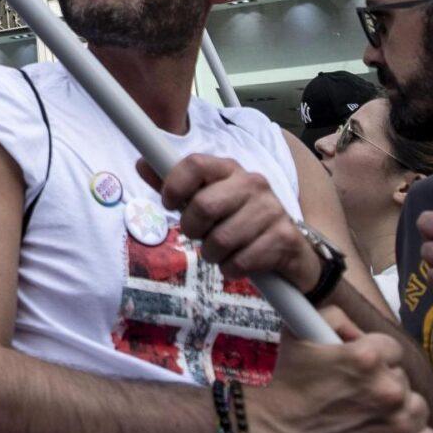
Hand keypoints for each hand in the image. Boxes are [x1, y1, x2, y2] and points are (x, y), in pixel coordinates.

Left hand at [157, 153, 317, 291]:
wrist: (291, 252)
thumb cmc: (239, 222)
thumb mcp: (208, 201)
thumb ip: (176, 186)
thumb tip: (141, 163)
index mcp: (230, 169)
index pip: (195, 163)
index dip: (173, 186)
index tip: (169, 205)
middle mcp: (253, 183)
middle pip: (203, 205)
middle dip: (192, 229)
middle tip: (199, 236)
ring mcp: (271, 209)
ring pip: (220, 239)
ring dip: (213, 255)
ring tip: (221, 252)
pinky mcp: (283, 238)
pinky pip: (240, 261)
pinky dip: (231, 270)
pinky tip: (239, 263)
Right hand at [249, 303, 432, 432]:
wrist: (274, 431)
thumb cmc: (286, 384)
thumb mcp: (299, 331)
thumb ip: (334, 316)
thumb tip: (356, 328)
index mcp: (367, 356)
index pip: (392, 349)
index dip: (376, 357)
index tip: (361, 369)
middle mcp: (387, 389)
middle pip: (404, 379)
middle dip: (384, 382)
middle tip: (359, 394)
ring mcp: (396, 425)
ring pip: (418, 407)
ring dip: (400, 410)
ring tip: (373, 416)